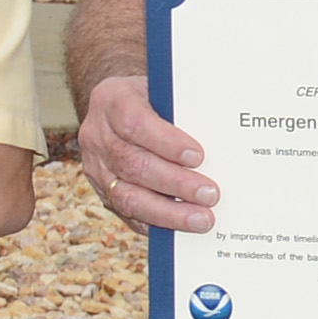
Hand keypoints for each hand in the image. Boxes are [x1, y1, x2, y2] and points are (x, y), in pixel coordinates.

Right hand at [77, 84, 214, 234]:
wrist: (117, 107)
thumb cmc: (151, 97)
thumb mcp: (163, 90)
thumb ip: (182, 108)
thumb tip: (221, 134)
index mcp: (112, 100)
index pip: (134, 123)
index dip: (166, 142)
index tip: (197, 156)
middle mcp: (97, 135)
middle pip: (133, 164)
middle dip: (175, 183)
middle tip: (210, 194)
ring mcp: (96, 167)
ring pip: (128, 196)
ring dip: (168, 212)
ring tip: (201, 219)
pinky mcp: (102, 191)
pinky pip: (127, 214)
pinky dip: (156, 223)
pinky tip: (181, 228)